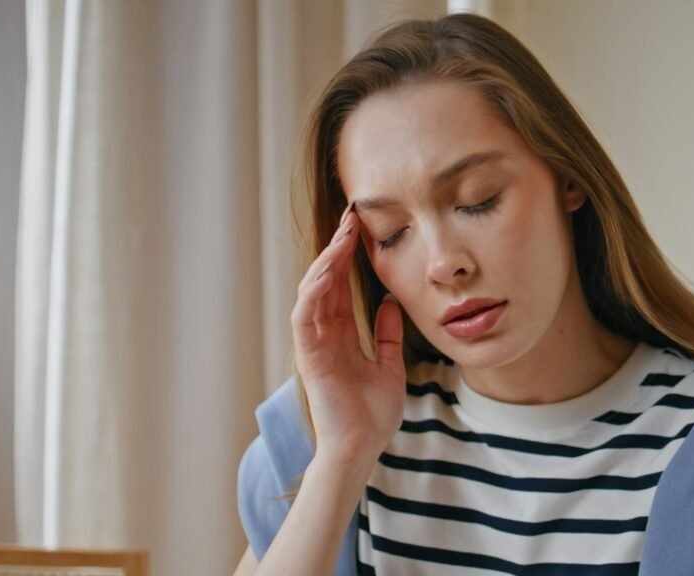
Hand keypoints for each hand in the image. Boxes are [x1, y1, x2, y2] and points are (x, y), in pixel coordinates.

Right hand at [290, 203, 405, 464]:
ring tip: (342, 235)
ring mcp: (314, 344)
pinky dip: (311, 292)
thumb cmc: (373, 414)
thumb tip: (389, 302)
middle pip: (325, 280)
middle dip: (336, 247)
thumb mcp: (390, 364)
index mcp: (340, 334)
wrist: (362, 448)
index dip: (347, 255)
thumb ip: (387, 334)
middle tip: (351, 217)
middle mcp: (323, 334)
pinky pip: (303, 316)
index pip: (340, 285)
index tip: (360, 227)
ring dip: (325, 261)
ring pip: (312, 291)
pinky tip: (325, 270)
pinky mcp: (309, 356)